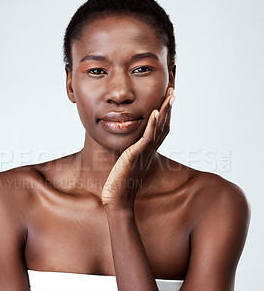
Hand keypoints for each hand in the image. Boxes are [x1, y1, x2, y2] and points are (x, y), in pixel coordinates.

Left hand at [101, 88, 174, 208]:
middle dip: (169, 107)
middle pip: (164, 125)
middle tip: (173, 91)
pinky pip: (147, 138)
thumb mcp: (126, 163)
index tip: (167, 99)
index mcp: (147, 151)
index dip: (165, 114)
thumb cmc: (119, 184)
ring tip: (170, 95)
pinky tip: (155, 111)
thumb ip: (130, 153)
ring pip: (159, 128)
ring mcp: (144, 153)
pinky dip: (152, 124)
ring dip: (165, 111)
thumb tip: (127, 147)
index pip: (160, 129)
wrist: (117, 199)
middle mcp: (149, 151)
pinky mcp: (135, 156)